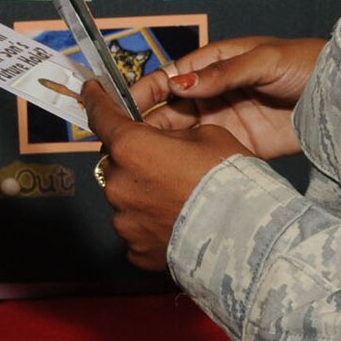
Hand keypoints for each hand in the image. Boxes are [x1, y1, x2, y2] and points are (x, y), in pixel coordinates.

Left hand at [81, 83, 244, 270]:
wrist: (248, 235)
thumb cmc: (231, 180)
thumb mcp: (208, 135)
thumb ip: (172, 135)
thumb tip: (163, 143)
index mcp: (132, 147)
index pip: (102, 115)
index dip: (96, 99)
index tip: (92, 90)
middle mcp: (118, 183)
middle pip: (117, 162)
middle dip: (136, 158)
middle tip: (168, 162)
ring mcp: (124, 220)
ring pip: (127, 197)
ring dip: (144, 194)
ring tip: (180, 199)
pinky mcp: (135, 250)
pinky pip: (137, 230)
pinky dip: (152, 225)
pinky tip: (178, 224)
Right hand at [130, 35, 324, 160]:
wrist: (339, 97)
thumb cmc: (302, 64)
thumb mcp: (261, 61)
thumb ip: (221, 74)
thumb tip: (179, 84)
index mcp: (210, 67)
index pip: (166, 80)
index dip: (142, 93)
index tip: (122, 109)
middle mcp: (210, 96)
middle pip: (167, 112)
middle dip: (145, 125)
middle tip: (123, 144)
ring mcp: (222, 123)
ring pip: (181, 137)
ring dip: (161, 147)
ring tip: (141, 162)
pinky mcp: (237, 148)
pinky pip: (206, 156)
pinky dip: (187, 164)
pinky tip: (173, 174)